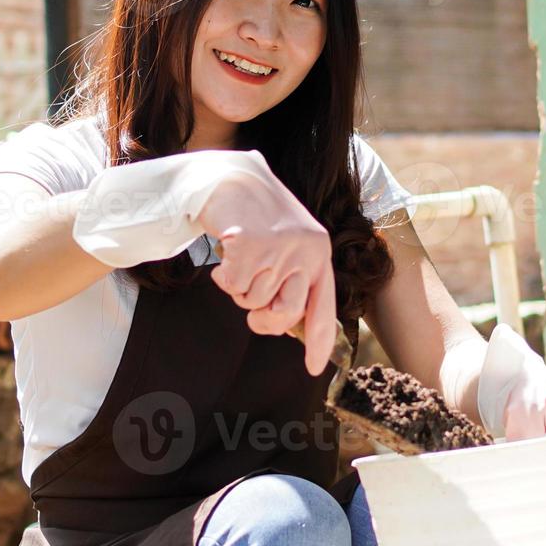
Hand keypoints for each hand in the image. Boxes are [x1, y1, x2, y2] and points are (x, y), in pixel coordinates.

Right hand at [197, 169, 336, 374]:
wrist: (229, 175)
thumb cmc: (256, 216)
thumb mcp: (286, 243)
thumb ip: (293, 278)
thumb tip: (287, 326)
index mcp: (319, 252)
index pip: (323, 307)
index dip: (319, 342)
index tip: (314, 369)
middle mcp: (306, 250)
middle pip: (285, 315)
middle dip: (263, 319)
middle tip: (251, 309)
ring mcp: (279, 247)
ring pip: (252, 301)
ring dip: (238, 287)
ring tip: (240, 256)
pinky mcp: (251, 244)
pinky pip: (232, 287)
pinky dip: (222, 277)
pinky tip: (225, 251)